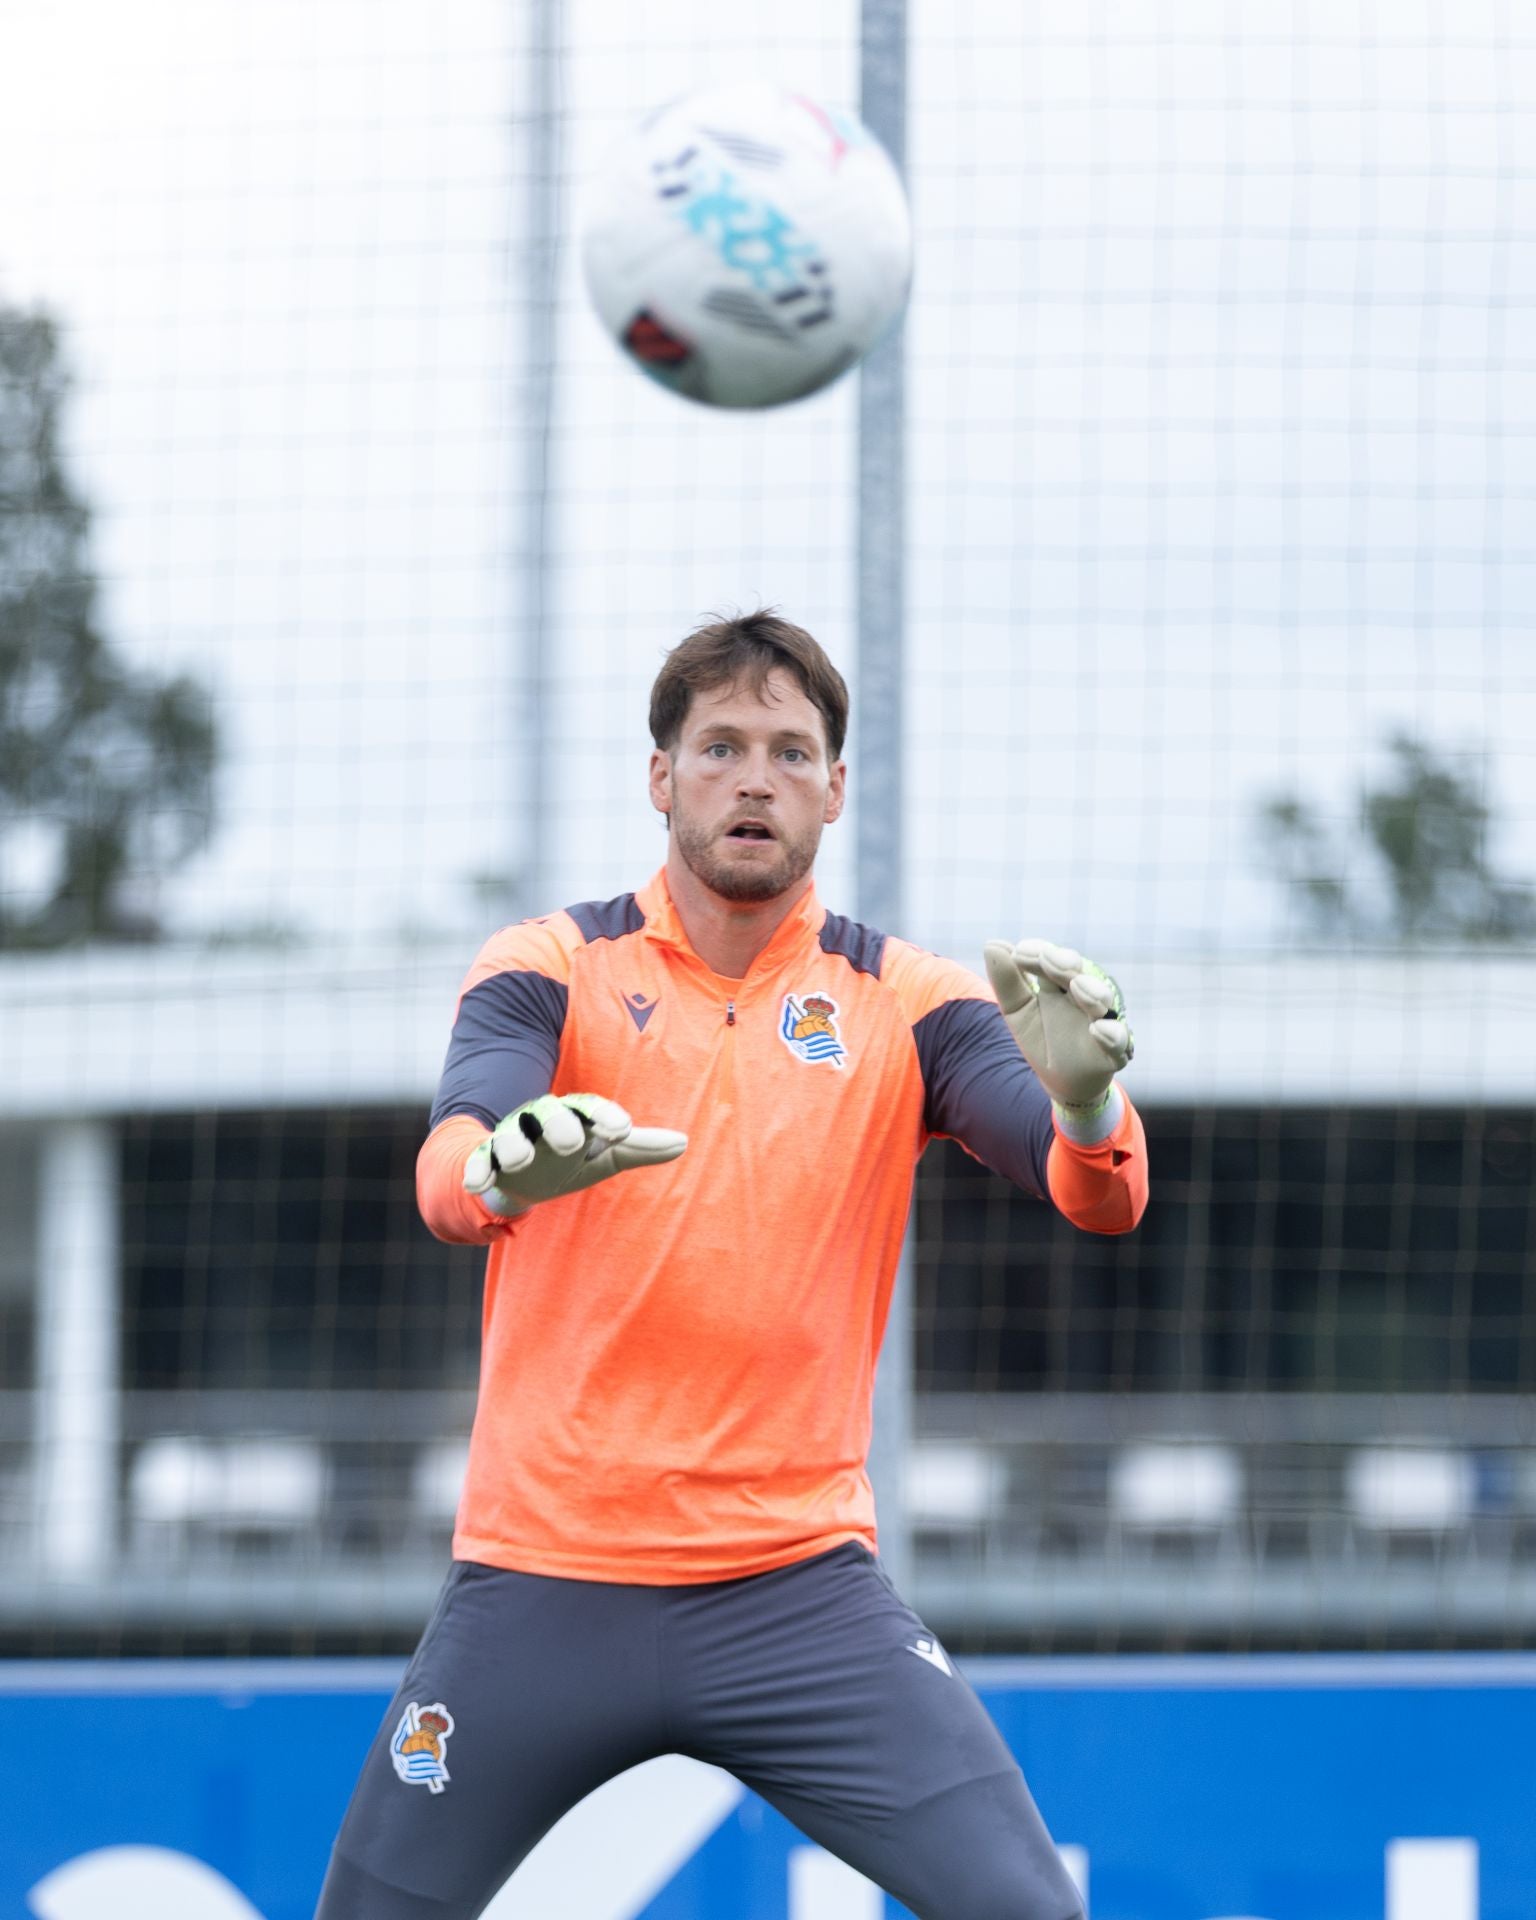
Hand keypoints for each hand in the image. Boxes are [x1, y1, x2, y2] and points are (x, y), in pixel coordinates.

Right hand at [462, 1093, 686, 1216]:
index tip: (623, 1130)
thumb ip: (639, 1148)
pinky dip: (476, 1171)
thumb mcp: (603, 1156)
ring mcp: (511, 1139)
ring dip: (513, 1145)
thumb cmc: (567, 1160)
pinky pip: (478, 1162)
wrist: (517, 1177)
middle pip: (548, 1112)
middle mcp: (540, 1122)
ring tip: (520, 1159)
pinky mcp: (485, 1161)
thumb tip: (684, 1142)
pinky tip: (477, 1184)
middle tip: (571, 1142)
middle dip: (558, 1124)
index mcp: (572, 1116)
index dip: (605, 1116)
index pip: (589, 1108)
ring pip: (510, 1134)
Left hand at [982, 938, 1133, 1120]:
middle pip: (1079, 972)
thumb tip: (992, 943)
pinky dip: (1112, 1035)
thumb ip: (1007, 982)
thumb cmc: (1042, 1039)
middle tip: (1048, 958)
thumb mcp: (1017, 1012)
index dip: (1038, 953)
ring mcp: (1101, 1021)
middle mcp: (1082, 997)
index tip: (1019, 953)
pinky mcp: (1113, 1051)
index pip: (1050, 959)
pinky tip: (1098, 1030)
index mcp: (1058, 985)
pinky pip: (1119, 1040)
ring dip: (1092, 992)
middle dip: (1065, 963)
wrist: (1061, 1081)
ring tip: (1077, 986)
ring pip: (1102, 1001)